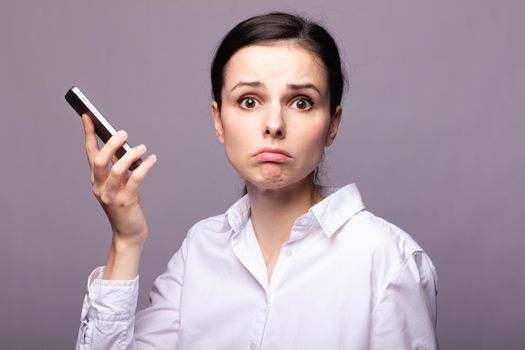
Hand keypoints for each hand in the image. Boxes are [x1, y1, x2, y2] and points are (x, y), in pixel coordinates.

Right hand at [81, 114, 156, 247]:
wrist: (128, 232)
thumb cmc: (125, 204)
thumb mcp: (118, 183)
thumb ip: (117, 165)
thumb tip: (121, 144)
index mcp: (96, 179)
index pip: (90, 153)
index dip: (88, 134)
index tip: (87, 116)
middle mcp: (99, 186)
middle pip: (99, 160)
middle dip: (111, 144)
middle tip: (124, 133)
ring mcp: (111, 195)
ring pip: (117, 170)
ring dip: (130, 155)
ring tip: (142, 147)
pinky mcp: (126, 201)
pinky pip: (135, 179)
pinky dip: (144, 167)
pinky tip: (152, 159)